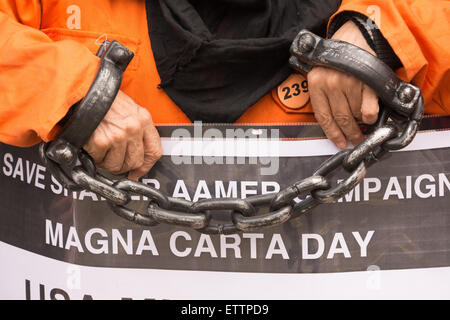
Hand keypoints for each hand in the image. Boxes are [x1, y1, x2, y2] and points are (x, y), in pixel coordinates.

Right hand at [83, 90, 161, 179]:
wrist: (83, 88)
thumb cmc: (103, 96)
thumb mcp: (128, 107)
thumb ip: (136, 127)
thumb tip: (137, 150)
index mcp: (144, 118)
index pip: (154, 151)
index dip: (147, 166)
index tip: (139, 172)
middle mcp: (134, 128)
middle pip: (136, 162)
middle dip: (124, 165)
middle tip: (114, 160)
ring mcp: (119, 135)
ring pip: (117, 166)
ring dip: (107, 163)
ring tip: (101, 151)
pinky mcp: (102, 141)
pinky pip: (100, 161)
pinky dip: (94, 157)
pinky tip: (92, 146)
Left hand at [308, 20, 379, 148]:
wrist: (358, 35)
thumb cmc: (340, 58)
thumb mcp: (322, 73)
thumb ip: (323, 96)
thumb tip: (333, 125)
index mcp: (316, 82)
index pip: (322, 116)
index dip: (332, 133)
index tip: (339, 143)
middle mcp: (331, 82)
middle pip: (340, 118)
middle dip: (349, 133)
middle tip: (355, 140)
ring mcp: (349, 82)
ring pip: (355, 115)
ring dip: (360, 121)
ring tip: (362, 122)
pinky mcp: (367, 81)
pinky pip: (369, 110)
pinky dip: (370, 116)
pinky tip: (370, 116)